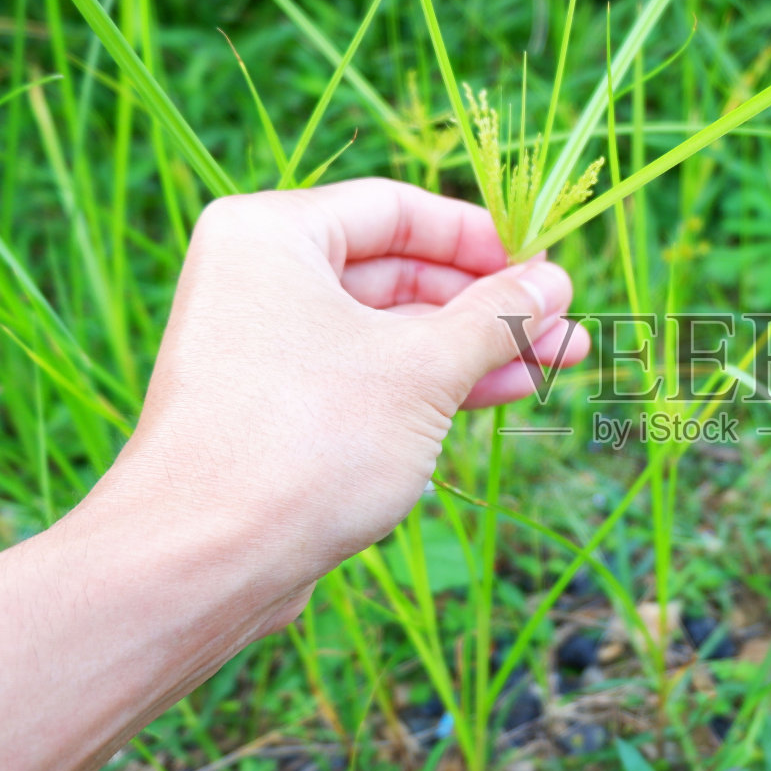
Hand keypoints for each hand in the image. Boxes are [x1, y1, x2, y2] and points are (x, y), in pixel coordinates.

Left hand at [91, 178, 587, 624]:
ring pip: (392, 333)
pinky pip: (370, 378)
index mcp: (272, 234)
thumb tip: (553, 283)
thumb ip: (495, 317)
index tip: (545, 266)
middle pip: (398, 273)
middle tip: (566, 324)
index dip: (479, 237)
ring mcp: (268, 350)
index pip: (395, 209)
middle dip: (489, 303)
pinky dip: (434, 385)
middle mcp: (260, 280)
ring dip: (476, 348)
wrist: (204, 561)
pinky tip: (505, 392)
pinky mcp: (280, 412)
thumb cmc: (307, 440)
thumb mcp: (423, 367)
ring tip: (560, 360)